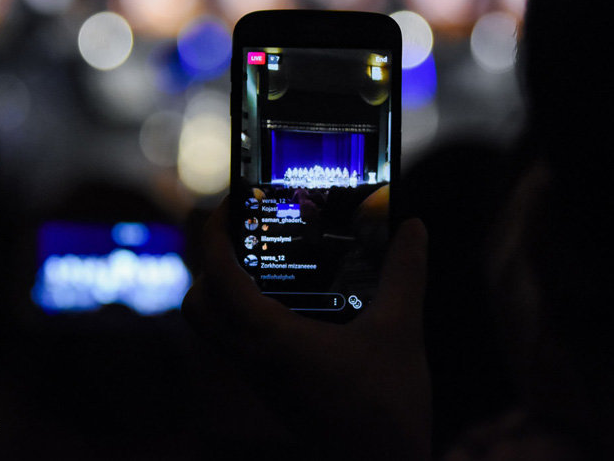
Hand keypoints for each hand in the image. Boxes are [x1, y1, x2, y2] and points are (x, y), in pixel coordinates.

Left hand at [182, 198, 431, 460]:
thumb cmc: (386, 408)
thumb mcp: (401, 332)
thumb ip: (406, 274)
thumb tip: (414, 227)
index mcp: (272, 341)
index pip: (218, 279)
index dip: (215, 236)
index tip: (230, 204)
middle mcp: (254, 359)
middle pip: (198, 305)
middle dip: (209, 263)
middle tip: (244, 232)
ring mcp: (260, 376)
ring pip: (215, 327)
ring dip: (225, 288)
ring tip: (267, 257)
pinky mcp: (273, 387)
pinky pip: (239, 341)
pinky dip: (246, 311)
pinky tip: (294, 297)